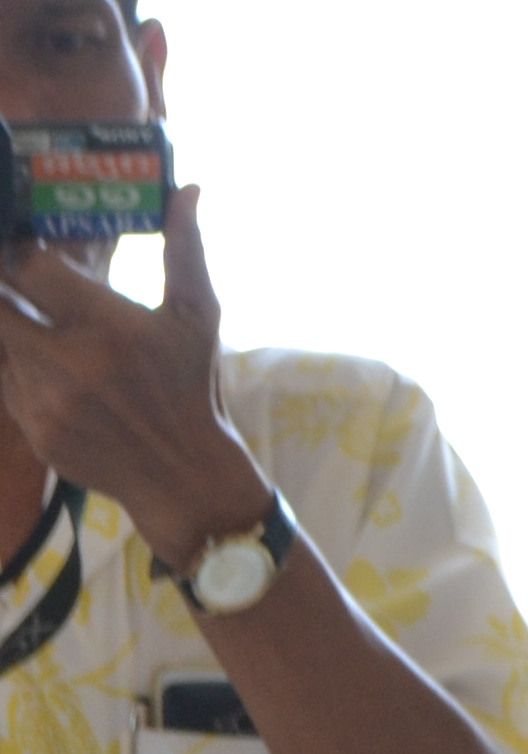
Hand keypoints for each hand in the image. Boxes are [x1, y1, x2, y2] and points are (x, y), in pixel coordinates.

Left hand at [0, 187, 271, 557]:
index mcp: (107, 328)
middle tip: (15, 277)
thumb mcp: (198, 318)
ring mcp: (44, 398)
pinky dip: (15, 363)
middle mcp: (68, 363)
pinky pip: (2, 379)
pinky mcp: (32, 427)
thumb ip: (186, 251)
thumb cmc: (192, 389)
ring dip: (10, 326)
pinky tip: (48, 366)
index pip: (25, 265)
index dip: (13, 248)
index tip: (19, 243)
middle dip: (3, 286)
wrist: (186, 480)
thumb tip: (189, 190)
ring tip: (46, 331)